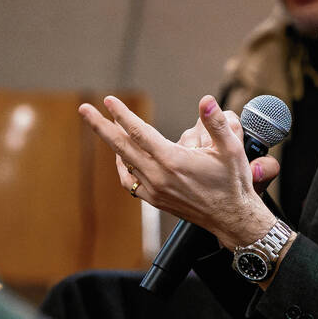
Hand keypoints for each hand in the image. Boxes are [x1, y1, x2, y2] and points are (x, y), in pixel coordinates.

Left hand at [79, 94, 278, 247]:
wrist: (232, 217)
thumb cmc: (233, 182)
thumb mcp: (232, 148)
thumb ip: (217, 123)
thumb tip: (206, 101)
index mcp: (173, 161)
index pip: (139, 133)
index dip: (123, 115)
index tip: (109, 100)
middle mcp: (159, 176)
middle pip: (121, 146)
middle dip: (101, 125)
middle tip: (84, 109)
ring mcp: (155, 190)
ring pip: (124, 162)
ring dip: (112, 143)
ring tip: (103, 127)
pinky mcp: (155, 199)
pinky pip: (130, 181)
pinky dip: (122, 167)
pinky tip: (122, 158)